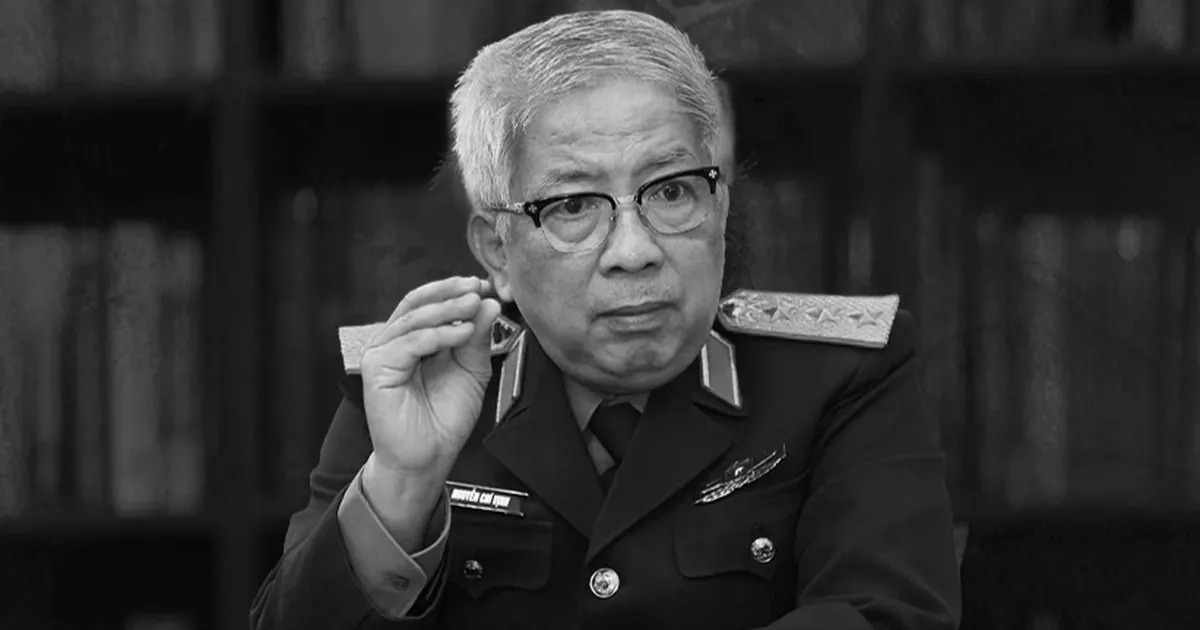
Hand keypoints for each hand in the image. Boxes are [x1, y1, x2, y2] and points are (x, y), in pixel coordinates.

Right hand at [360, 276, 501, 479]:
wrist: (428, 457)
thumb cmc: (444, 418)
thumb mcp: (471, 371)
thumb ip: (477, 339)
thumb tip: (487, 303)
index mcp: (414, 338)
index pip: (430, 303)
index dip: (455, 290)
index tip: (485, 285)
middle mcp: (395, 341)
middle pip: (418, 303)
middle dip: (451, 293)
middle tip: (479, 288)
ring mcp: (382, 353)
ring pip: (414, 318)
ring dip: (448, 309)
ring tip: (475, 304)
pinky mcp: (376, 369)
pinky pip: (409, 342)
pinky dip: (438, 334)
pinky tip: (462, 333)